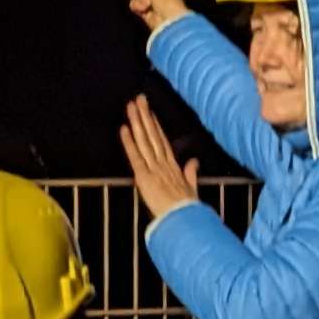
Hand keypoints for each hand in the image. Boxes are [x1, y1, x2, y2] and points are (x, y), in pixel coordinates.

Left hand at [120, 96, 202, 220]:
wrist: (184, 220)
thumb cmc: (187, 209)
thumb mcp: (192, 188)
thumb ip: (191, 173)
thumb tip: (194, 161)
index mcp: (173, 167)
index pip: (162, 142)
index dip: (155, 126)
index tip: (150, 113)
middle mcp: (163, 163)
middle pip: (153, 135)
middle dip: (145, 116)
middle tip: (139, 99)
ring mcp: (154, 168)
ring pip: (144, 140)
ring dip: (137, 122)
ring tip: (131, 106)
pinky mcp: (144, 177)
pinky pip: (135, 156)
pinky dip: (129, 142)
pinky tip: (124, 129)